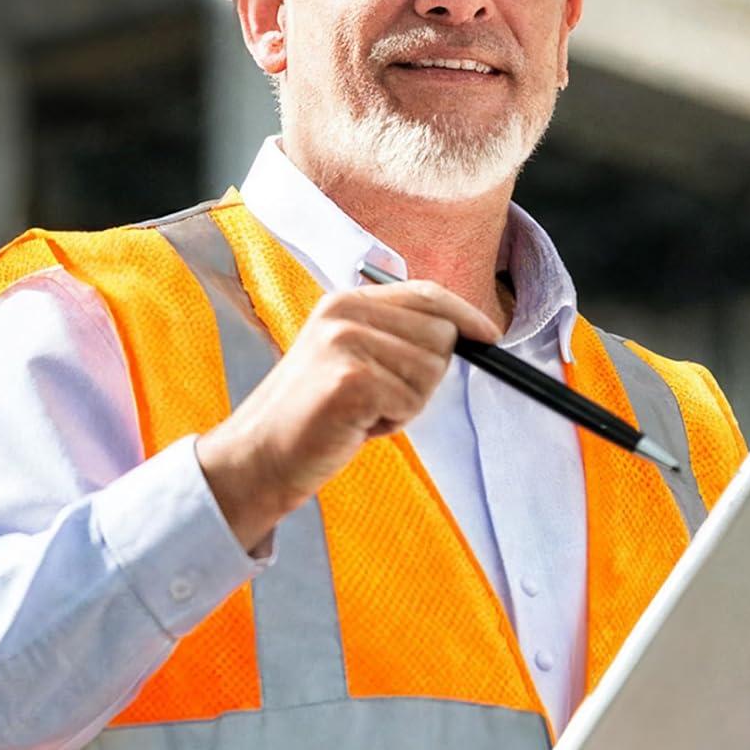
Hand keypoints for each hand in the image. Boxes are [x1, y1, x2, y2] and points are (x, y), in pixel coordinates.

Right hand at [196, 279, 502, 551]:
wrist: (260, 456)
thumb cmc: (314, 415)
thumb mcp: (352, 357)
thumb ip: (395, 335)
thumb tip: (462, 331)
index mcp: (347, 301)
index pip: (426, 293)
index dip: (464, 314)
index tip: (489, 334)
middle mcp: (346, 313)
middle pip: (439, 335)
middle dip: (424, 376)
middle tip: (378, 397)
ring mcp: (346, 344)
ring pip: (430, 371)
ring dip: (406, 402)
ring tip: (362, 411)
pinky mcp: (350, 381)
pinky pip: (409, 401)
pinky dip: (392, 422)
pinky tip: (357, 425)